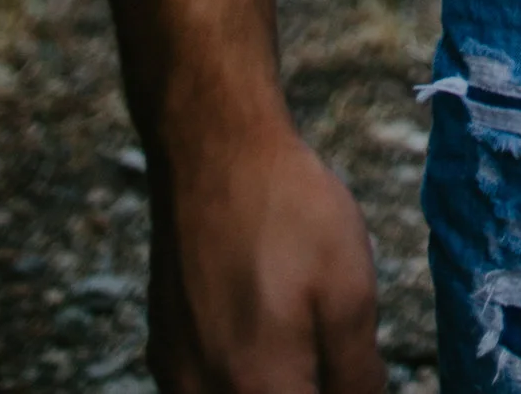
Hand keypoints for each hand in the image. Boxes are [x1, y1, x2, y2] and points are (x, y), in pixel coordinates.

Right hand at [150, 117, 382, 391]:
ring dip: (275, 381)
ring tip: (298, 327)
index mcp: (260, 392)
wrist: (214, 151)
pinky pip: (209, 386)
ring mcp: (176, 377)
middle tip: (331, 346)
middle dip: (309, 384)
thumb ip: (357, 373)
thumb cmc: (290, 215)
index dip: (342, 393)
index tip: (353, 368)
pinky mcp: (163, 350)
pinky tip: (263, 323)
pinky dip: (241, 373)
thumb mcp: (350, 292)